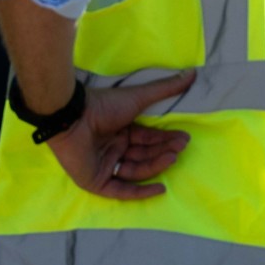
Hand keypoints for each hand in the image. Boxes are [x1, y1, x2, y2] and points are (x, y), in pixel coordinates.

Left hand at [44, 70, 196, 200]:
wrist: (73, 117)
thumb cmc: (103, 106)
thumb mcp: (138, 97)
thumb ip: (164, 88)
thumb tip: (192, 73)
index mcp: (119, 132)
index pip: (147, 140)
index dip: (165, 140)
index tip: (185, 138)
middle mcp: (112, 149)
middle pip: (143, 155)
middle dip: (163, 151)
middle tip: (181, 147)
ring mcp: (103, 166)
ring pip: (135, 171)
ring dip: (156, 165)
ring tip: (172, 157)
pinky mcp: (95, 181)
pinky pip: (121, 190)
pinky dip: (140, 192)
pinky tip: (160, 188)